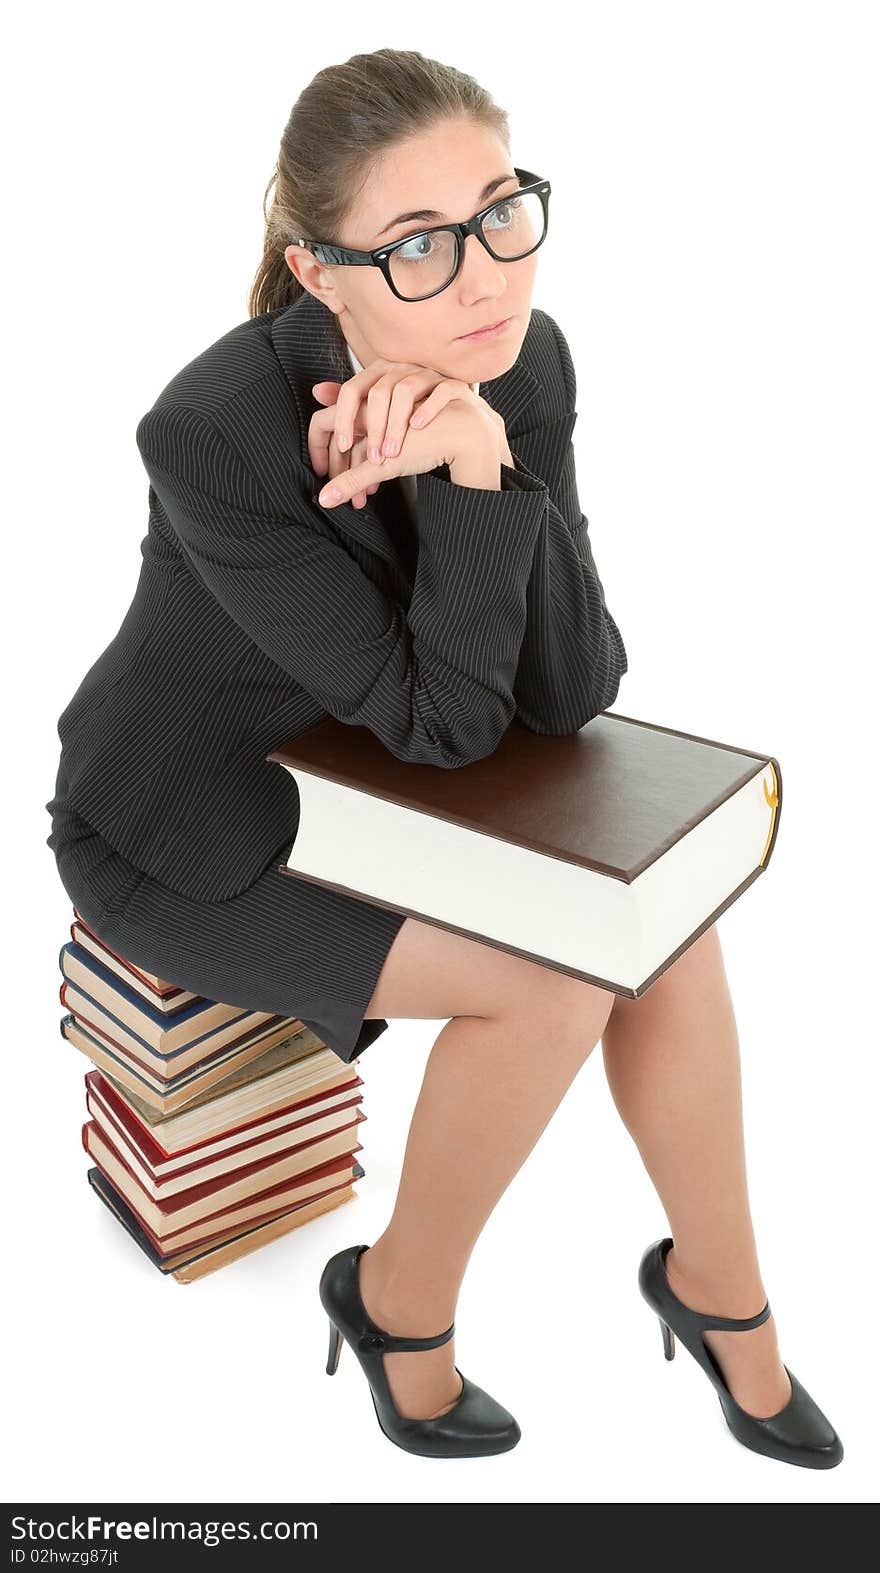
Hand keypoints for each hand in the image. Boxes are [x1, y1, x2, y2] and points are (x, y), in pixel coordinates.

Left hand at [309, 359, 511, 506]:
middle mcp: (403, 372)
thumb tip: (315, 392)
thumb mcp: (377, 422)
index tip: (340, 450)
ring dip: (396, 427)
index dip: (341, 421)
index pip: (349, 391)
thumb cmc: (416, 428)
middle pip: (377, 393)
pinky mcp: (453, 386)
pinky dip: (428, 409)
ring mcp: (429, 377)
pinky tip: (418, 428)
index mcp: (379, 379)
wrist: (464, 429)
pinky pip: (440, 391)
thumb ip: (348, 412)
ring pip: (405, 393)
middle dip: (372, 430)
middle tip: (372, 460)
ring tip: (393, 455)